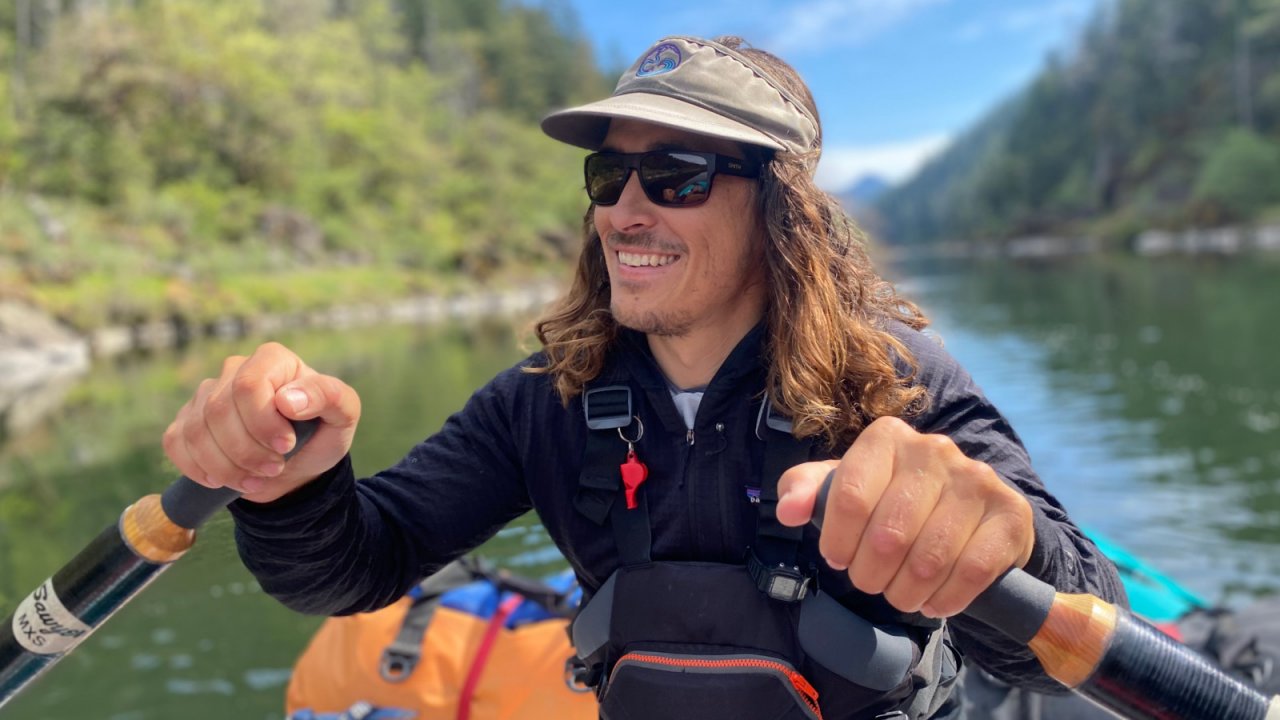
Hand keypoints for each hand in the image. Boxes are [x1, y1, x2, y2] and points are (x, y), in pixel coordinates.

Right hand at [162, 342, 360, 502]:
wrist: (297, 466)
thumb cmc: (321, 433)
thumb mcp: (342, 416)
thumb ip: (329, 397)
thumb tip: (288, 400)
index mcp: (272, 360)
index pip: (248, 385)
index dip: (262, 422)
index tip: (287, 446)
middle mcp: (234, 370)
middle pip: (219, 410)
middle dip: (247, 450)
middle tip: (275, 468)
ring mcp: (205, 395)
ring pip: (196, 431)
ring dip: (227, 466)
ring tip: (256, 479)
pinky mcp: (186, 422)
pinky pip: (177, 444)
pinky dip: (200, 469)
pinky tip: (224, 479)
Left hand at [776, 416, 1033, 617]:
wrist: (966, 514)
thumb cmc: (890, 502)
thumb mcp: (842, 489)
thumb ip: (806, 491)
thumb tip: (788, 510)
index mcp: (887, 437)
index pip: (850, 497)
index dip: (838, 541)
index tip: (838, 559)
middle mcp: (935, 449)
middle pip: (889, 534)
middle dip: (871, 574)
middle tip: (871, 583)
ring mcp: (978, 479)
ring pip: (931, 556)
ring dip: (907, 591)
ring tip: (900, 595)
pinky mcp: (1011, 513)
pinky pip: (974, 569)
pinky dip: (948, 597)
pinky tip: (935, 601)